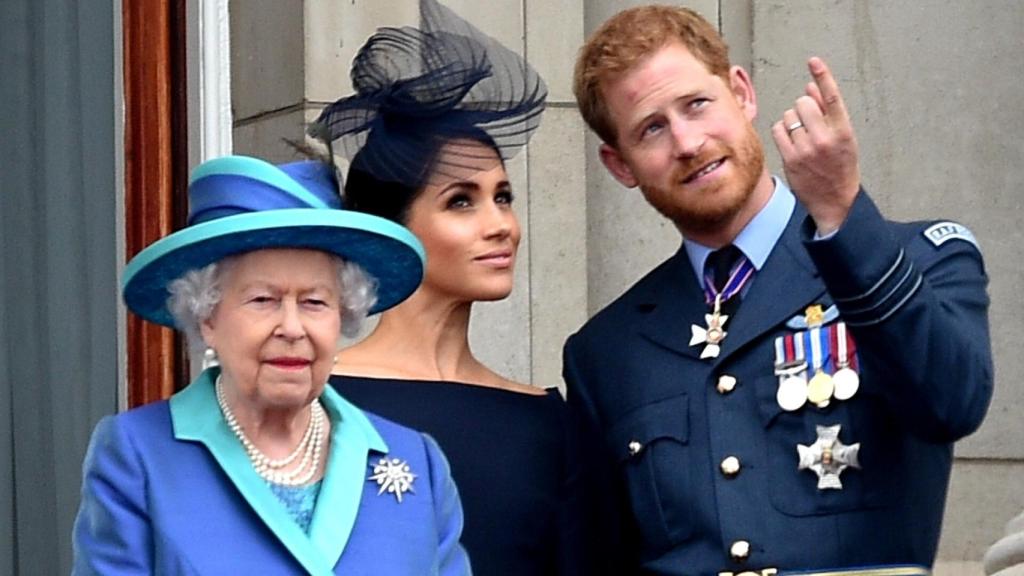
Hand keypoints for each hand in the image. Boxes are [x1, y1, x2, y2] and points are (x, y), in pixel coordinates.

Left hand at [771, 57, 859, 234]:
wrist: (835, 201)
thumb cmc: (840, 165)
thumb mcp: (843, 138)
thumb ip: (828, 112)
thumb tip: (810, 86)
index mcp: (843, 130)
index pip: (832, 97)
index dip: (823, 76)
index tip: (813, 60)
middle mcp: (825, 138)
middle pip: (803, 103)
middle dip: (803, 108)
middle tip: (809, 123)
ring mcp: (806, 149)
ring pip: (788, 116)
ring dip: (792, 121)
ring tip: (802, 136)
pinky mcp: (790, 158)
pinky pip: (778, 130)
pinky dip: (781, 131)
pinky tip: (790, 141)